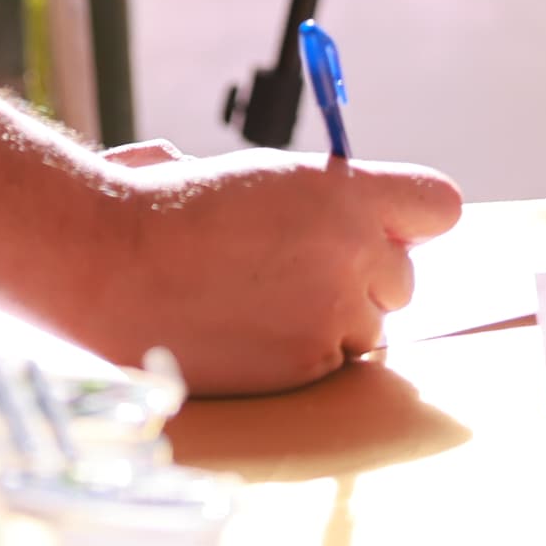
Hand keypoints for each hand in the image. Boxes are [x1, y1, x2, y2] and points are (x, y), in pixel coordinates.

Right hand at [76, 147, 464, 391]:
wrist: (107, 264)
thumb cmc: (168, 209)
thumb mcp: (256, 177)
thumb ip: (322, 198)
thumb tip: (350, 221)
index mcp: (344, 192)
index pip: (438, 206)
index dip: (411, 219)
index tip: (384, 227)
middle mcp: (352, 254)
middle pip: (405, 279)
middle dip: (364, 278)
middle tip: (301, 272)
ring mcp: (332, 317)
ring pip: (369, 330)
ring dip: (333, 322)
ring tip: (262, 305)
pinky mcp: (305, 369)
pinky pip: (329, 367)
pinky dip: (298, 357)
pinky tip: (245, 334)